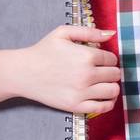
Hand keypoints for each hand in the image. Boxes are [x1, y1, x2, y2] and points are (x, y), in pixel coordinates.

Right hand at [7, 25, 122, 114]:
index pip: (112, 59)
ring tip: (103, 83)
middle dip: (110, 71)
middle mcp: (87, 75)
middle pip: (115, 75)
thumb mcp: (64, 33)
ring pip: (113, 91)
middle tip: (101, 71)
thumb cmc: (43, 50)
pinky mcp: (75, 106)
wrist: (23, 72)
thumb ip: (90, 32)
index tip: (100, 60)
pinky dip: (108, 103)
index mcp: (87, 56)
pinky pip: (103, 107)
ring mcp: (81, 92)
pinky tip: (104, 97)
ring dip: (112, 86)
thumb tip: (112, 34)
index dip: (108, 59)